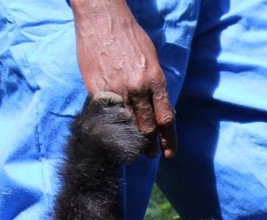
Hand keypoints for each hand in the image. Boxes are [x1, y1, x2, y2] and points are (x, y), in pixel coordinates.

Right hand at [71, 0, 176, 157]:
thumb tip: (163, 110)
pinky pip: (107, 115)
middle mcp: (138, 88)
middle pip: (147, 128)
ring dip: (132, 141)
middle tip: (151, 154)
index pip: (166, 119)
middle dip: (151, 145)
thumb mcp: (153, 59)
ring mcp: (116, 89)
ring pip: (127, 126)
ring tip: (135, 150)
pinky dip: (113, 127)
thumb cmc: (130, 36)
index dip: (169, 140)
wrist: (102, 17)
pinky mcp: (97, 88)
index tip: (169, 153)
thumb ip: (158, 86)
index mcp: (156, 80)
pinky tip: (115, 134)